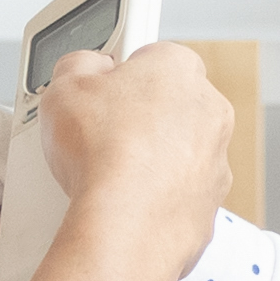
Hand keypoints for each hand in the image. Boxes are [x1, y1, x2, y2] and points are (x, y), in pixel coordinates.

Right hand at [28, 40, 231, 263]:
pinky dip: (157, 198)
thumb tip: (83, 67)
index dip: (119, 74)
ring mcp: (215, 160)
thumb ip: (79, 65)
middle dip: (136, 117)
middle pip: (168, 105)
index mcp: (179, 68)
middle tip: (97, 132)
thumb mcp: (64, 86)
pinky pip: (179, 193)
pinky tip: (125, 202)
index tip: (99, 86)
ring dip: (149, 159)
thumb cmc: (103, 154)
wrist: (125, 223)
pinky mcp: (210, 204)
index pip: (151, 57)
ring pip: (178, 152)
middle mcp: (209, 110)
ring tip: (106, 173)